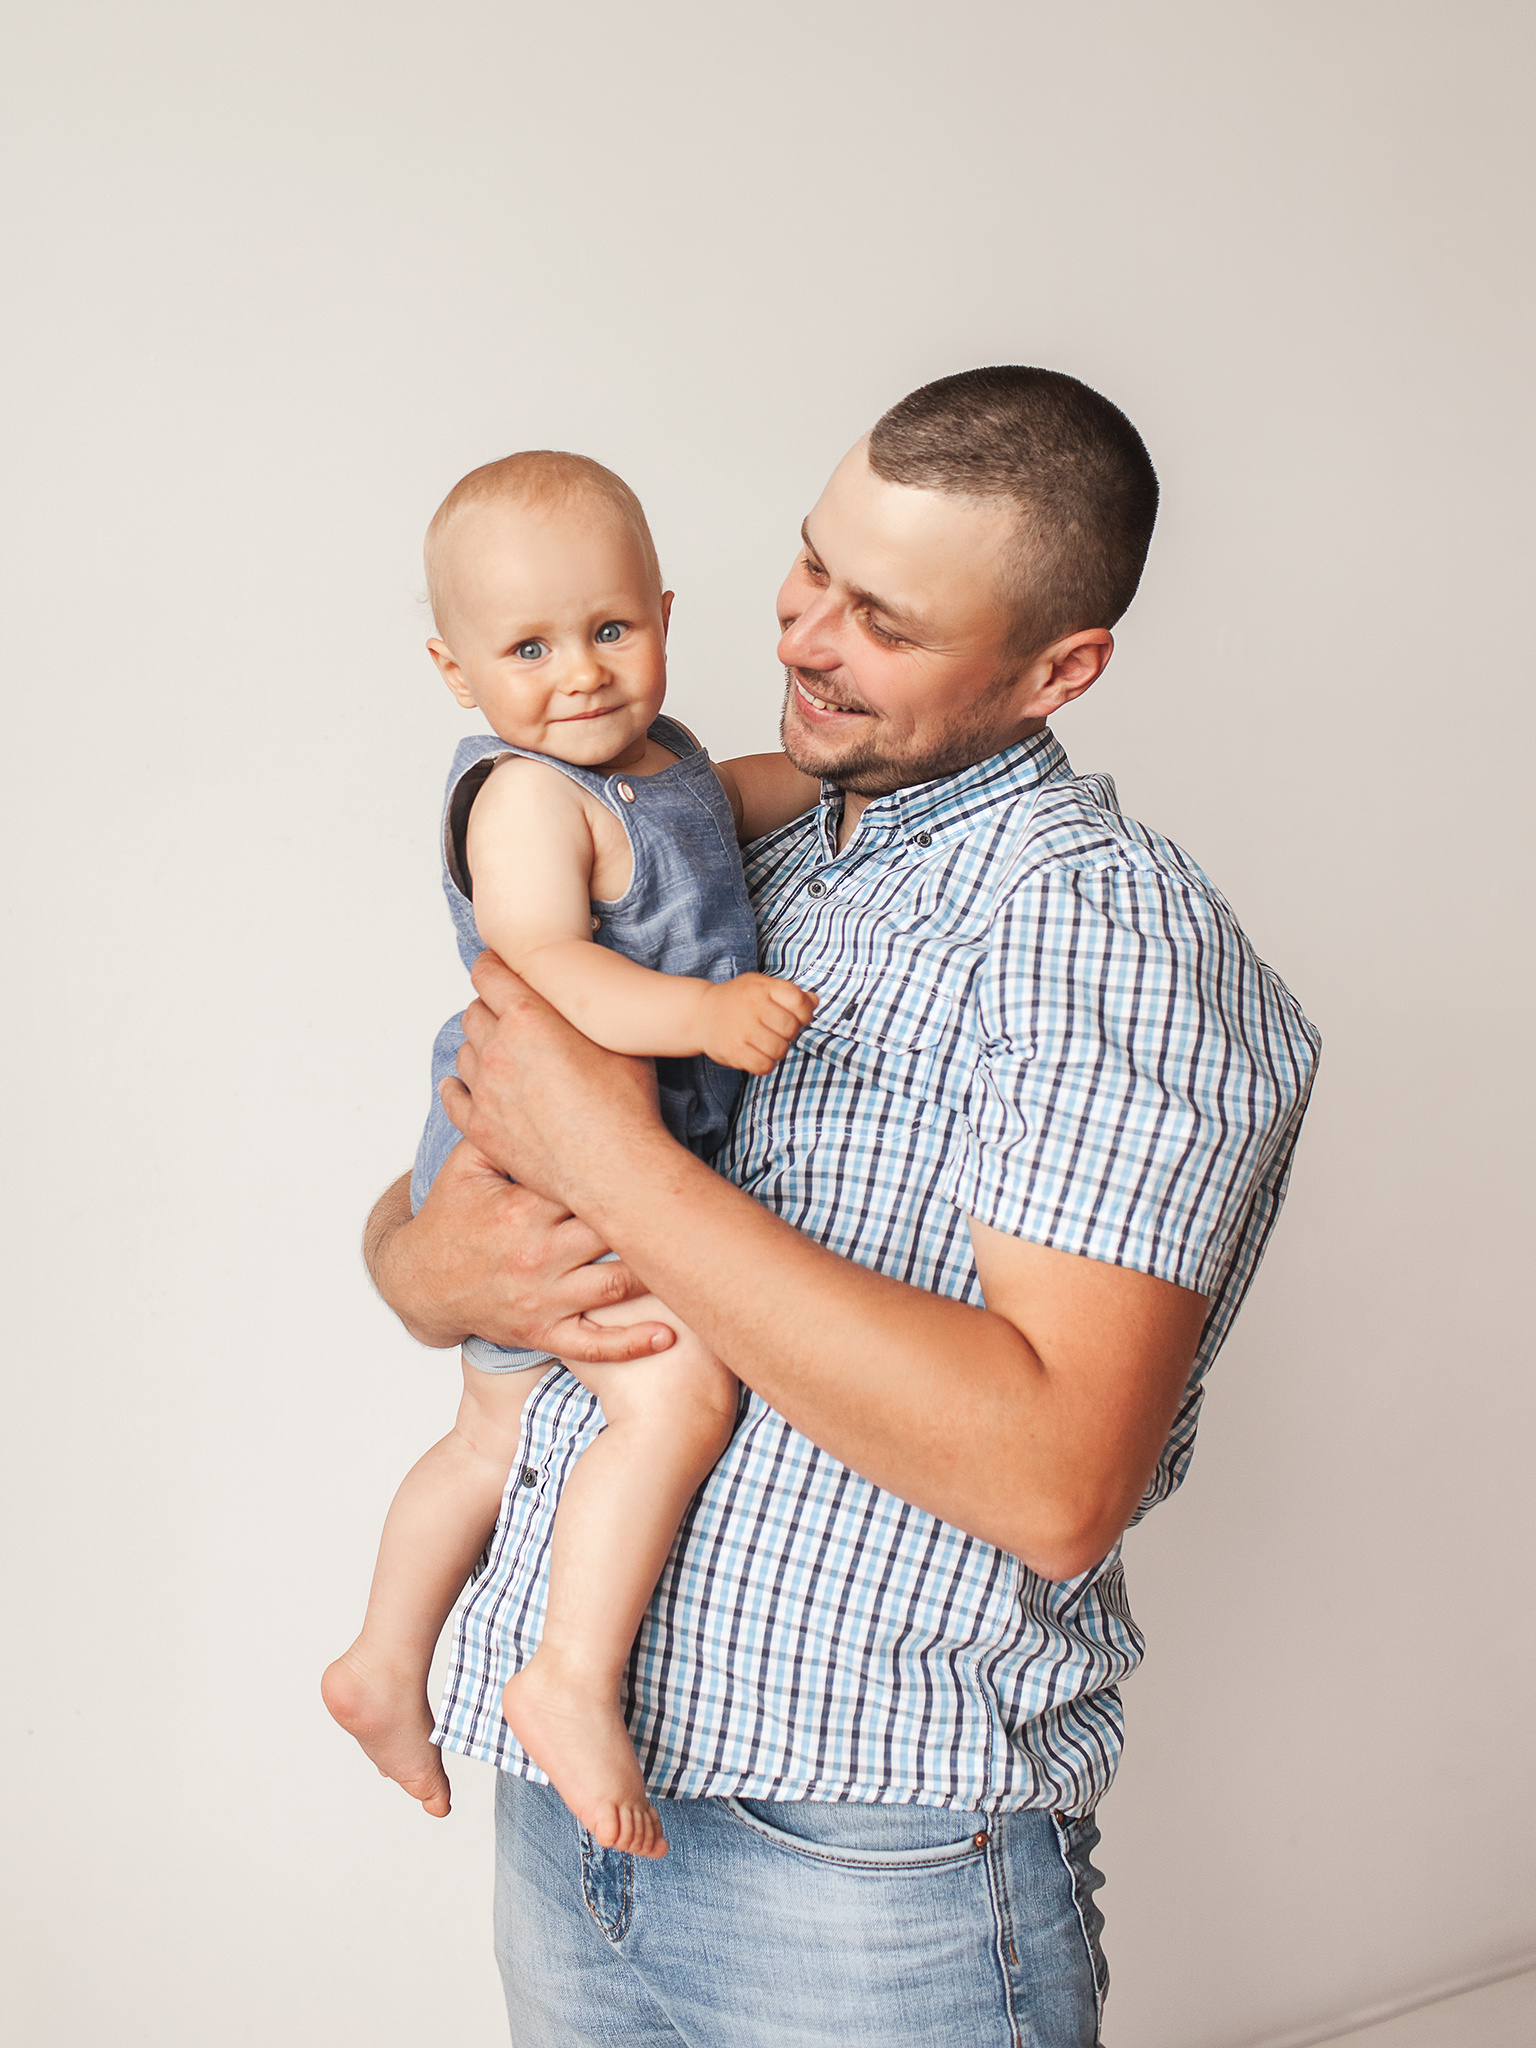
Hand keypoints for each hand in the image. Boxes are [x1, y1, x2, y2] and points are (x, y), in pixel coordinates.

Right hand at [365, 1142, 675, 1361]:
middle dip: (650, 1219)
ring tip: (695, 1258)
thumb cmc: (450, 1217)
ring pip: (614, 1286)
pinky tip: (670, 1334)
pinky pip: (593, 1345)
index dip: (626, 1171)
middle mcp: (536, 1255)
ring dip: (656, 1274)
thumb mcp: (466, 1165)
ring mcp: (542, 1299)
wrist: (418, 1283)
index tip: (664, 1157)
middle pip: (611, 1233)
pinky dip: (632, 1343)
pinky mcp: (542, 1332)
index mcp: (521, 1209)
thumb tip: (539, 1077)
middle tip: (698, 1204)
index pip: (586, 1184)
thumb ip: (502, 1126)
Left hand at [441, 953, 668, 1213]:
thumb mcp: (616, 1037)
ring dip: (479, 1047)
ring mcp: (484, 1090)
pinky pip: (454, 1096)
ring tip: (503, 1055)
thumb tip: (579, 993)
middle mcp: (497, 1048)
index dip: (494, 965)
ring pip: (464, 1052)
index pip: (489, 972)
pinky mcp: (480, 1127)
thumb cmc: (625, 1106)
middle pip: (473, 1011)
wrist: (615, 1169)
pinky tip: (469, 1086)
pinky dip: (459, 1087)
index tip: (498, 968)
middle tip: (512, 1017)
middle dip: (490, 1008)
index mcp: (527, 1015)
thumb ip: (585, 1009)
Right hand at [696, 974, 818, 1073]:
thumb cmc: (739, 1000)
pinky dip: (765, 1063)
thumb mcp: (762, 986)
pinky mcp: (734, 1051)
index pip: (799, 1002)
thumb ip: (790, 993)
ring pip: (780, 1050)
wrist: (701, 1013)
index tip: (797, 1017)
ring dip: (778, 1050)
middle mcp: (752, 1006)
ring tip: (766, 1043)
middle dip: (789, 1033)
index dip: (804, 1013)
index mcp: (762, 987)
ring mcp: (742, 1029)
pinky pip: (764, 1066)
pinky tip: (758, 1054)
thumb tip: (814, 1001)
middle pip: (791, 1028)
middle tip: (777, 1031)